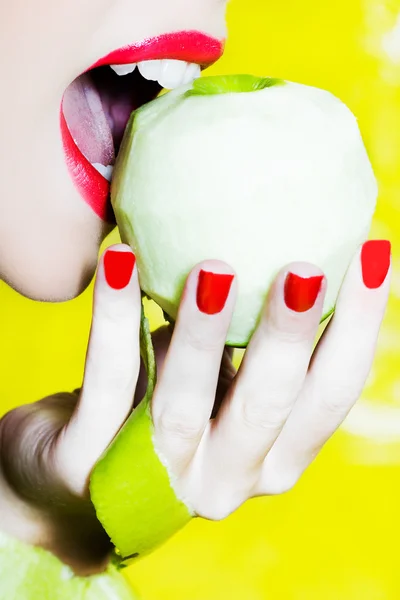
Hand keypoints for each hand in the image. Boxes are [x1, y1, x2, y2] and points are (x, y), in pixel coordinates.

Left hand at [0, 240, 389, 573]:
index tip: (374, 257)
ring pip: (186, 405)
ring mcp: (155, 480)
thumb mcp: (218, 385)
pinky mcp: (88, 462)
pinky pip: (109, 378)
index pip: (330, 396)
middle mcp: (225, 480)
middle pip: (268, 407)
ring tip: (216, 271)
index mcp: (272, 459)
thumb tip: (277, 244)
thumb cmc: (164, 414)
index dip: (359, 329)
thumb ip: (247, 344)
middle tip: (305, 269)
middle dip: (290, 336)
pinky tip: (119, 260)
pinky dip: (116, 315)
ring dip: (205, 335)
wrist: (75, 487)